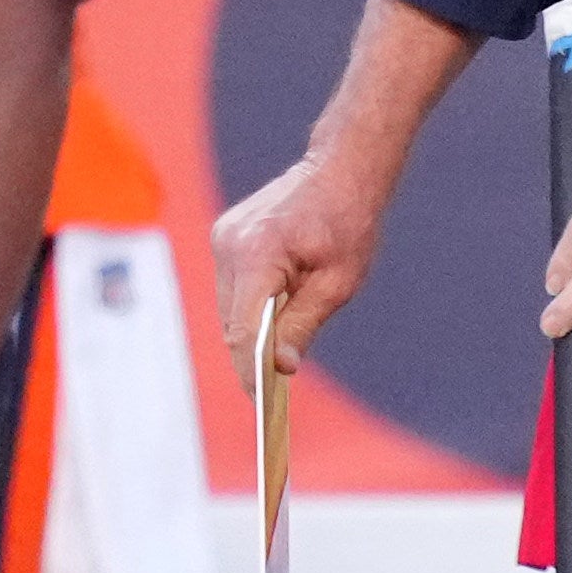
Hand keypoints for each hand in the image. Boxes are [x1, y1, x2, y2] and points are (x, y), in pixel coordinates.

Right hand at [214, 149, 393, 379]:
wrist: (341, 170)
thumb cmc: (349, 222)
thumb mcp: (339, 282)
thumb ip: (303, 324)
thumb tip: (280, 369)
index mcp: (257, 254)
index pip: (243, 328)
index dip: (250, 369)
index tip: (262, 402)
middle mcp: (229, 245)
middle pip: (234, 321)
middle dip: (250, 356)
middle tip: (271, 396)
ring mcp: (223, 238)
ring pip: (231, 307)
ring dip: (252, 331)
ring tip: (275, 359)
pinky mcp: (225, 238)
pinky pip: (233, 288)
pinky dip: (251, 308)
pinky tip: (275, 316)